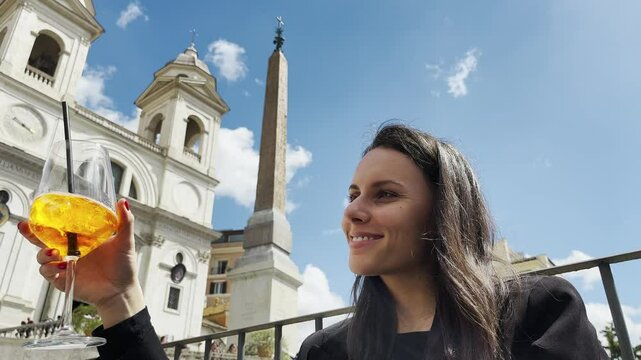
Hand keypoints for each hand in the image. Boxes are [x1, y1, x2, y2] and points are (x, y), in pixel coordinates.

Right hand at [19, 198, 144, 327]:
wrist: (122, 290)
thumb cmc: (123, 266)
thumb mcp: (125, 241)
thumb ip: (125, 222)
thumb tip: (122, 202)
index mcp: (81, 239)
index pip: (60, 227)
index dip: (46, 220)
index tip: (37, 213)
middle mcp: (70, 251)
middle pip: (43, 240)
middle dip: (31, 233)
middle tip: (26, 227)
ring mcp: (65, 266)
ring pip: (42, 257)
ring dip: (42, 253)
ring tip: (54, 253)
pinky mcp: (63, 280)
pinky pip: (48, 273)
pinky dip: (51, 269)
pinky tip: (63, 266)